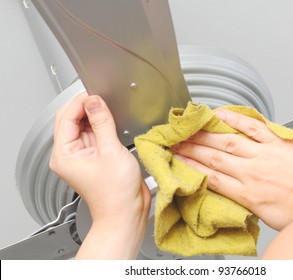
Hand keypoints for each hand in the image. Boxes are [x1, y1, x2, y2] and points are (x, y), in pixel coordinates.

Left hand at [50, 92, 150, 258]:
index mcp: (64, 154)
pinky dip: (103, 127)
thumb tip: (95, 101)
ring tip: (112, 117)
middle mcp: (69, 155)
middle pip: (73, 120)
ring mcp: (82, 156)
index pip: (66, 117)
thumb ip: (102, 122)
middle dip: (88, 108)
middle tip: (104, 101)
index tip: (95, 93)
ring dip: (97, 118)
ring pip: (85, 126)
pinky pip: (95, 135)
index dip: (80, 102)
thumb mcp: (110, 151)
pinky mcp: (95, 157)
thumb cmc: (115, 193)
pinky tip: (113, 127)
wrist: (126, 212)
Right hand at [172, 109, 292, 230]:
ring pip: (227, 141)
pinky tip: (220, 114)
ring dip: (205, 134)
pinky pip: (253, 127)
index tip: (177, 159)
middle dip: (191, 148)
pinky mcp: (278, 141)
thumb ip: (247, 202)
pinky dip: (235, 119)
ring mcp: (264, 154)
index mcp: (248, 194)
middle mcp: (251, 172)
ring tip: (189, 128)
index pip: (211, 177)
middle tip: (175, 140)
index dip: (191, 167)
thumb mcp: (268, 216)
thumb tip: (234, 194)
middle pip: (213, 157)